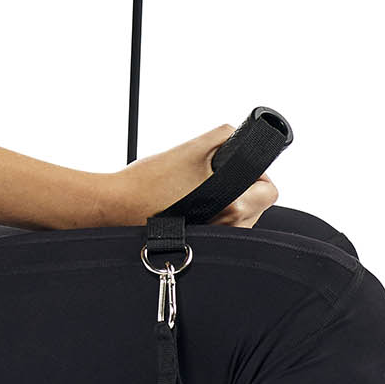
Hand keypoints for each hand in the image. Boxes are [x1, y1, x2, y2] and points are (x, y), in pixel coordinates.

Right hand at [105, 123, 279, 227]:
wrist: (114, 207)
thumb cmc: (146, 182)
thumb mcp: (190, 148)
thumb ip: (222, 136)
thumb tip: (236, 136)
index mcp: (232, 207)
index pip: (270, 191)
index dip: (259, 173)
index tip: (239, 166)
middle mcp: (228, 230)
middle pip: (258, 205)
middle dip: (244, 187)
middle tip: (216, 175)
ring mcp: (214, 241)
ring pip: (242, 218)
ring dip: (230, 201)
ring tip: (200, 189)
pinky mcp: (200, 247)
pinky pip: (222, 229)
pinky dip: (214, 215)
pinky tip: (192, 204)